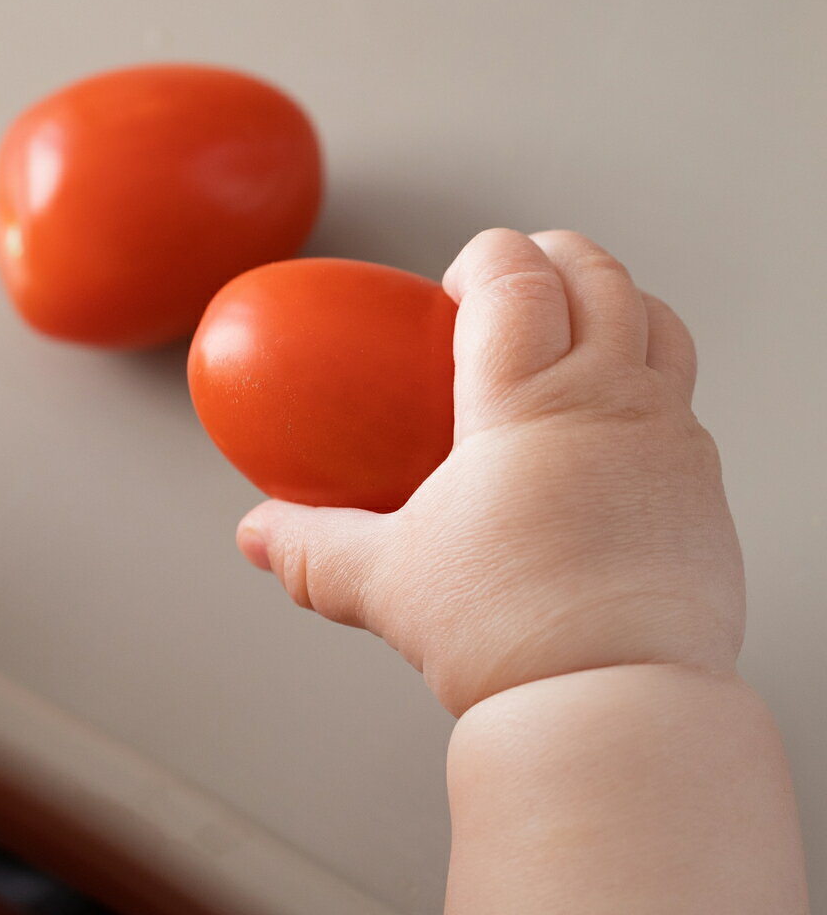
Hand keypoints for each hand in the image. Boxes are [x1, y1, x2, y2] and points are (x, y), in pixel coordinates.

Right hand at [237, 229, 744, 715]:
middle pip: (599, 274)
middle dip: (551, 257)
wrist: (614, 702)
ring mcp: (671, 436)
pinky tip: (603, 430)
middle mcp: (613, 398)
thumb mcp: (387, 583)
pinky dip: (643, 380)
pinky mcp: (703, 483)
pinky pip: (680, 399)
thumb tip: (257, 534)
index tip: (455, 287)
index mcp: (530, 400)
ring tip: (570, 336)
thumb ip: (312, 549)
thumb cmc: (504, 633)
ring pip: (658, 323)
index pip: (517, 274)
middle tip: (513, 287)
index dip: (486, 257)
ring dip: (612, 305)